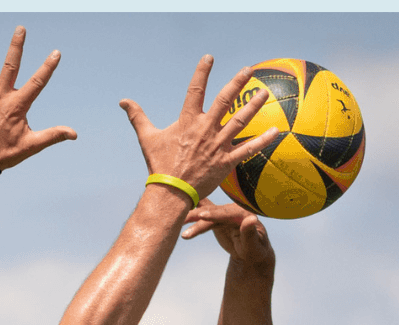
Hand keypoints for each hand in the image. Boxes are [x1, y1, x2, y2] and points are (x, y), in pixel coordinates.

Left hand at [0, 26, 76, 169]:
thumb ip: (53, 135)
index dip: (48, 67)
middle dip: (16, 46)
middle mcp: (0, 96)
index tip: (56, 53)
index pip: (37, 82)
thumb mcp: (32, 145)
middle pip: (10, 65)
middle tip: (20, 28)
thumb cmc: (6, 154)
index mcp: (17, 105)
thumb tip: (74, 134)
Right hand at [119, 59, 278, 200]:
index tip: (209, 58)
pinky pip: (249, 149)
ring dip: (253, 105)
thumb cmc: (159, 165)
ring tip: (263, 93)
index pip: (196, 90)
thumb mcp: (147, 137)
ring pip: (240, 120)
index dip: (202, 72)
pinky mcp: (226, 162)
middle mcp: (205, 129)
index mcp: (188, 121)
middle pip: (225, 100)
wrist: (170, 192)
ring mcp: (218, 145)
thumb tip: (123, 101)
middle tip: (249, 71)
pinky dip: (263, 140)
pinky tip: (275, 131)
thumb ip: (138, 116)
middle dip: (237, 83)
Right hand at [183, 199, 274, 266]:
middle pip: (213, 211)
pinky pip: (200, 215)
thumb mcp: (254, 245)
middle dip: (199, 215)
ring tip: (176, 224)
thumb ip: (250, 233)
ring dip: (190, 217)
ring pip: (204, 212)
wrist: (250, 253)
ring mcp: (222, 213)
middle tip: (184, 219)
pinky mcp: (214, 218)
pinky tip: (175, 215)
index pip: (228, 212)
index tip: (203, 215)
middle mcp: (232, 209)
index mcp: (244, 213)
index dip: (216, 214)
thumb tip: (251, 218)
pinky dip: (189, 215)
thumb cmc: (255, 251)